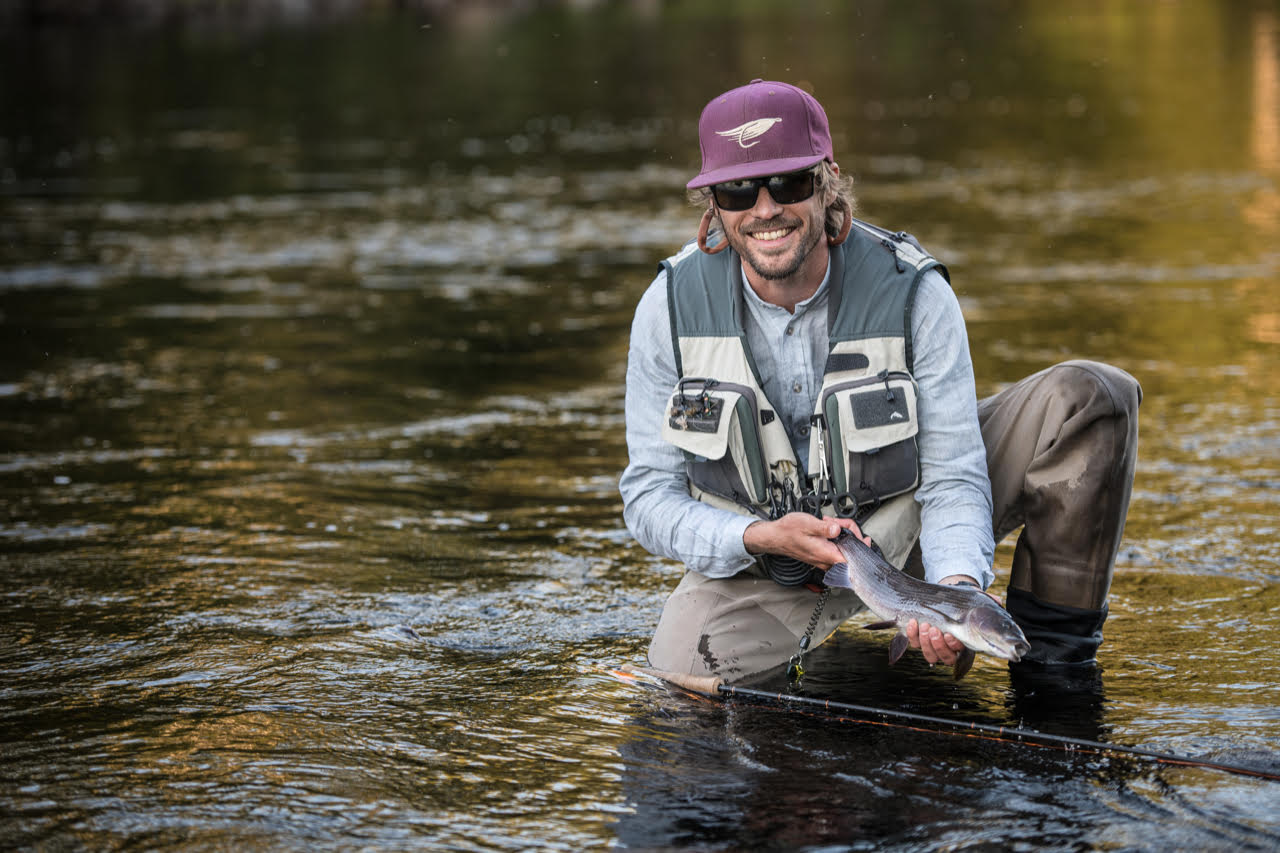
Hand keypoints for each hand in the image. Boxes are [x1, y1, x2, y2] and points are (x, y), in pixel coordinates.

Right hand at [742, 512, 868, 570]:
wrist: (775, 537)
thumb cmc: (787, 531)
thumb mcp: (807, 523)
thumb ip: (824, 527)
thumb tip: (838, 529)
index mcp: (826, 554)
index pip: (853, 560)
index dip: (861, 549)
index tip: (864, 539)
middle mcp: (826, 561)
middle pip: (850, 553)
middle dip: (850, 535)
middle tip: (839, 524)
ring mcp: (824, 560)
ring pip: (843, 551)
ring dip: (842, 536)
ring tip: (830, 524)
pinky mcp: (821, 557)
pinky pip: (836, 550)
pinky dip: (836, 539)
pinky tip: (829, 530)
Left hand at [906, 575, 993, 665]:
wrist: (944, 597)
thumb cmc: (963, 601)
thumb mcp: (975, 598)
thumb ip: (988, 600)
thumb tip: (997, 599)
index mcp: (965, 643)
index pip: (961, 652)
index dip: (954, 646)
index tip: (950, 635)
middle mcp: (950, 649)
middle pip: (945, 658)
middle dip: (938, 645)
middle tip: (935, 630)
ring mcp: (934, 646)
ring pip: (930, 655)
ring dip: (926, 642)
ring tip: (926, 626)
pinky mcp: (920, 640)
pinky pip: (914, 644)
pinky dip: (913, 635)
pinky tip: (913, 622)